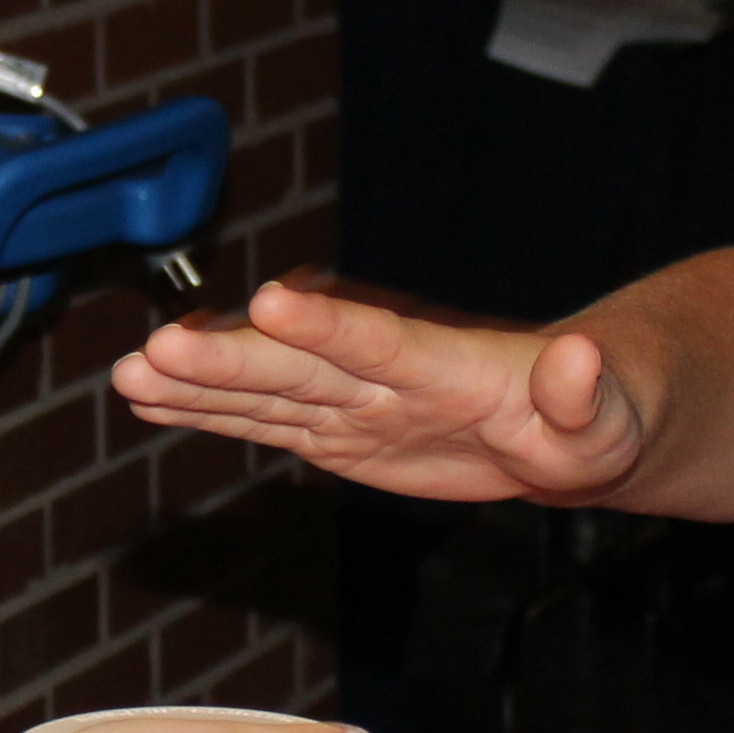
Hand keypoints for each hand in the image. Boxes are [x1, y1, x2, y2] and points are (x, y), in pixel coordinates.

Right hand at [112, 276, 642, 504]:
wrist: (570, 420)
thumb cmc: (599, 417)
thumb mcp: (605, 421)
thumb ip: (584, 398)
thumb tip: (579, 358)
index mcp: (451, 366)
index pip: (381, 340)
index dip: (328, 324)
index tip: (272, 301)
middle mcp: (389, 374)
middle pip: (298, 363)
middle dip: (227, 357)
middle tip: (154, 350)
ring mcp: (358, 401)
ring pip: (268, 389)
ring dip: (199, 382)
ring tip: (128, 374)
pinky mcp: (340, 431)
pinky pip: (265, 422)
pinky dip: (208, 413)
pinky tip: (150, 402)